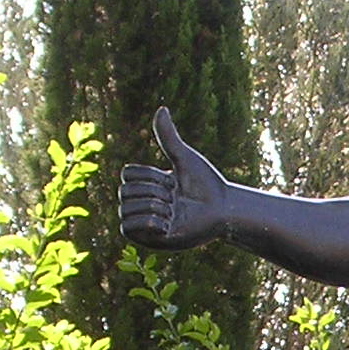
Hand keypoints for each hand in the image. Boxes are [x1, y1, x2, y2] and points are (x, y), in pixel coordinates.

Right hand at [118, 108, 229, 250]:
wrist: (223, 210)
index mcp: (148, 186)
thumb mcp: (184, 158)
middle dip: (153, 192)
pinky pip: (127, 229)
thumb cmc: (207, 185)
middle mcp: (144, 204)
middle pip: (125, 191)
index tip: (172, 181)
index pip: (126, 174)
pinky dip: (148, 223)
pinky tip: (168, 224)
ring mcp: (146, 224)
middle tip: (175, 198)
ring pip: (126, 209)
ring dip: (153, 207)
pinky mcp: (151, 240)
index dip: (149, 175)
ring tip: (174, 211)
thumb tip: (161, 109)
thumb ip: (168, 137)